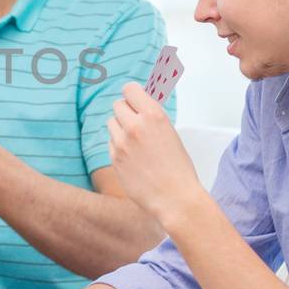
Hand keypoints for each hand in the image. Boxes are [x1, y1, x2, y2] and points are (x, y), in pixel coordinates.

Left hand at [106, 83, 203, 225]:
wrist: (174, 198)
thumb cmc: (178, 168)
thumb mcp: (170, 133)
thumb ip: (151, 117)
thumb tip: (139, 104)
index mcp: (154, 115)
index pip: (130, 89)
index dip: (132, 95)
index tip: (135, 100)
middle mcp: (135, 126)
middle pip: (118, 105)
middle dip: (126, 111)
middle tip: (136, 123)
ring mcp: (121, 143)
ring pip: (111, 123)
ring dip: (120, 128)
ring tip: (136, 143)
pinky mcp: (114, 158)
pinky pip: (110, 143)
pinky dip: (118, 146)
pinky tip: (133, 158)